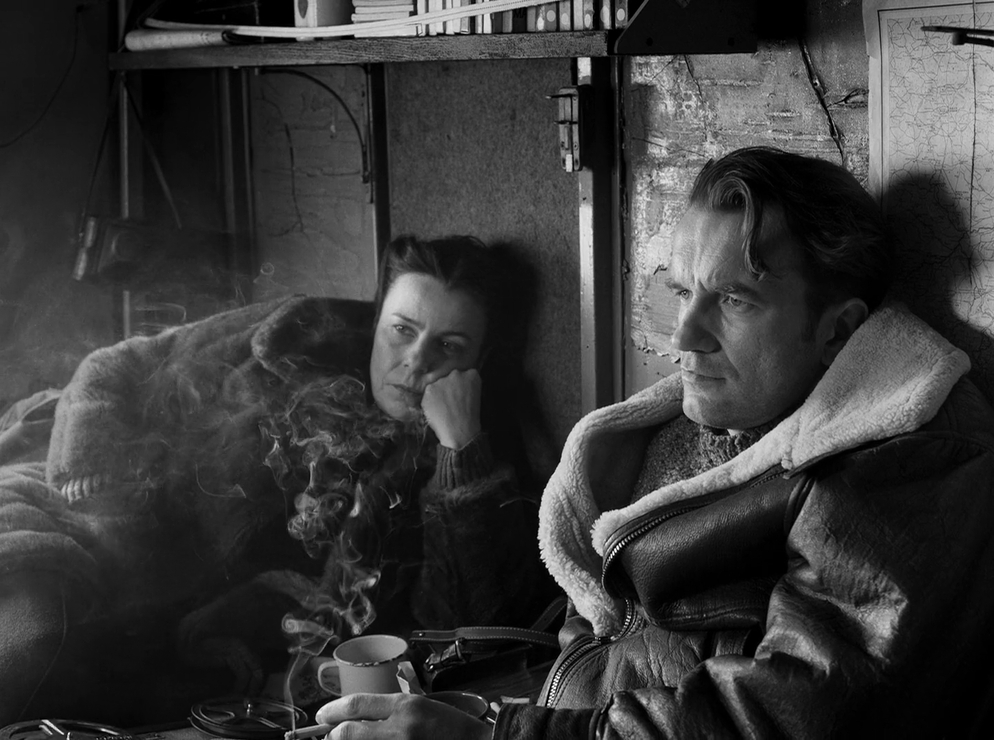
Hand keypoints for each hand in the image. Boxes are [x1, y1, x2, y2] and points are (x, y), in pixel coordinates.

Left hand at [315, 693, 491, 739]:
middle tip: (332, 736)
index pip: (356, 705)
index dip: (332, 710)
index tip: (322, 716)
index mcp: (405, 706)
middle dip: (334, 735)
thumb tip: (351, 716)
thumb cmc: (450, 727)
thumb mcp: (420, 705)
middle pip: (348, 733)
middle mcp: (400, 730)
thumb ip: (387, 710)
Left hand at [420, 369, 482, 449]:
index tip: (461, 395)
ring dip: (439, 393)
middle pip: (450, 377)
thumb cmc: (470, 418)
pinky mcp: (429, 389)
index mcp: (472, 375)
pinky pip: (429, 394)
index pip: (465, 374)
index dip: (462, 385)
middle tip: (452, 402)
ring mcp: (442, 381)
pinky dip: (431, 401)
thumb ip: (467, 385)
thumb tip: (457, 384)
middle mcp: (456, 374)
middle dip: (450, 387)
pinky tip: (438, 411)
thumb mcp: (476, 396)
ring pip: (438, 385)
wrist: (459, 432)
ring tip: (444, 408)